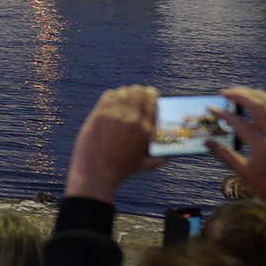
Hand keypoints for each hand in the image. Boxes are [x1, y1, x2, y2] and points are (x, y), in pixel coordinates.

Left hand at [65, 86, 158, 201]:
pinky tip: (113, 97)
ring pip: (124, 92)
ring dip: (127, 92)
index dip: (152, 95)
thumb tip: (169, 156)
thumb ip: (159, 159)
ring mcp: (115, 115)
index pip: (153, 102)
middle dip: (140, 91)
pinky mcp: (99, 114)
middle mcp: (132, 119)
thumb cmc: (120, 171)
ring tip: (127, 94)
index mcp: (146, 130)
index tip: (151, 94)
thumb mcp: (144, 166)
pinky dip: (113, 95)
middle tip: (139, 92)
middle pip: (139, 93)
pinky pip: (108, 96)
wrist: (96, 173)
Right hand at [207, 87, 265, 231]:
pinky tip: (256, 98)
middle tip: (224, 93)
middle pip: (258, 105)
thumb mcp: (242, 172)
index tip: (211, 108)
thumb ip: (224, 154)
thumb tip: (206, 141)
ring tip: (238, 91)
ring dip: (253, 94)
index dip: (223, 114)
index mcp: (263, 146)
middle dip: (240, 95)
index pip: (240, 123)